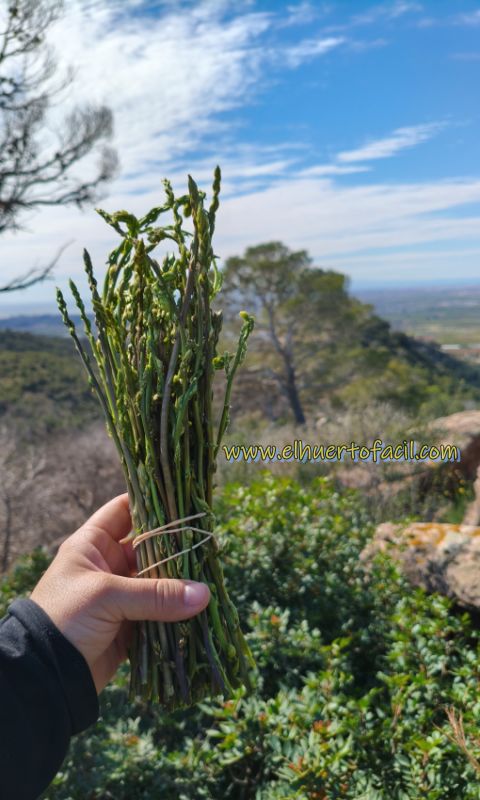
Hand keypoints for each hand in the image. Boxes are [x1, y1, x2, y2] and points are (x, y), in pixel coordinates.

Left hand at [30, 494, 209, 692]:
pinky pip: (160, 613)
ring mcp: (120, 596)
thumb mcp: (106, 596)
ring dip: (180, 582)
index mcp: (92, 545)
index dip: (151, 503)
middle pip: (150, 547)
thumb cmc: (65, 618)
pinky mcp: (130, 625)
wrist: (44, 675)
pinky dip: (178, 611)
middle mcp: (107, 565)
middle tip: (208, 542)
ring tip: (211, 575)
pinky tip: (201, 607)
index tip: (183, 501)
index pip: (124, 510)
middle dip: (177, 547)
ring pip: (158, 581)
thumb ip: (155, 594)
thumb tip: (203, 593)